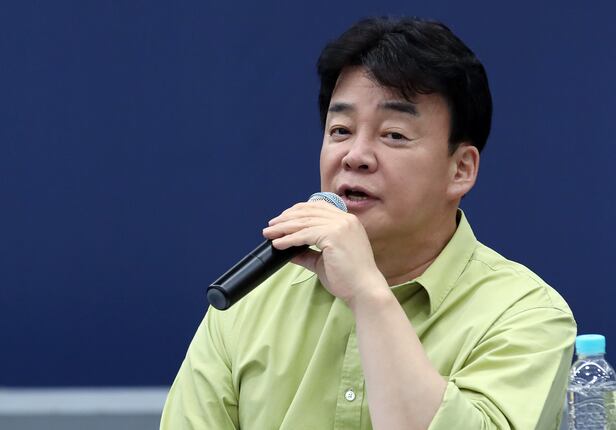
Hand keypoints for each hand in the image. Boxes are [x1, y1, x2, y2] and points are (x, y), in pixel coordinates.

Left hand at [262, 201, 386, 303]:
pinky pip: (304, 235)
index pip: (318, 207)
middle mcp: (345, 219)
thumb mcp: (324, 261)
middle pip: (308, 212)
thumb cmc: (348, 278)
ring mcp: (341, 226)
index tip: (282, 219)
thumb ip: (307, 252)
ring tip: (269, 234)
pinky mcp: (334, 236)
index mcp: (347, 221)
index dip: (297, 211)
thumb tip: (288, 250)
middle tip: (270, 226)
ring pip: (304, 222)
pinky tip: (278, 243)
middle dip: (286, 219)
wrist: (364, 291)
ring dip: (283, 228)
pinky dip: (288, 239)